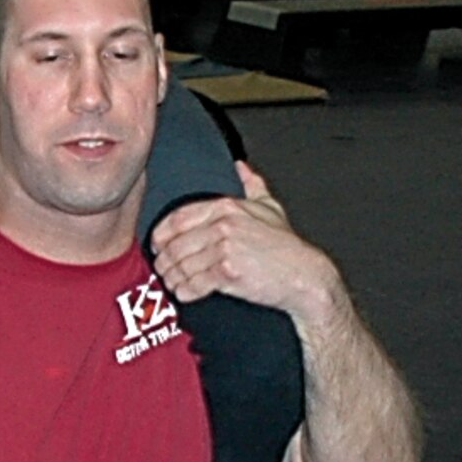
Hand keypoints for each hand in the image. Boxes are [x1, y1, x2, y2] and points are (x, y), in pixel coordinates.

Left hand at [149, 161, 338, 314]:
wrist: (303, 276)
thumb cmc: (286, 246)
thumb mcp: (270, 209)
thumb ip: (253, 186)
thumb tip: (241, 167)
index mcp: (227, 207)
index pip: (178, 219)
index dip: (161, 235)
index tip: (157, 246)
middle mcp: (223, 225)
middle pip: (175, 245)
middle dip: (164, 261)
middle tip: (163, 271)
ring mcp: (225, 249)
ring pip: (182, 266)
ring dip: (173, 279)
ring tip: (173, 284)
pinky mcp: (228, 273)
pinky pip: (194, 284)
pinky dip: (185, 292)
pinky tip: (186, 293)